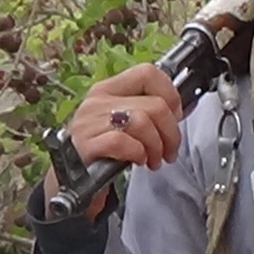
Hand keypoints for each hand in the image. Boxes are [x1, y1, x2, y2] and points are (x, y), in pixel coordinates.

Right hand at [41, 64, 183, 218]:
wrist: (73, 180)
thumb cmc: (105, 151)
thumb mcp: (125, 124)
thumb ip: (148, 111)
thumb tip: (179, 109)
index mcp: (109, 89)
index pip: (148, 73)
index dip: (171, 95)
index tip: (175, 117)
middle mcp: (97, 101)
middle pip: (154, 104)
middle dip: (171, 132)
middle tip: (169, 150)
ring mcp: (89, 122)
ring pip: (142, 122)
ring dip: (157, 146)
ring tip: (153, 159)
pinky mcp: (86, 145)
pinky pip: (123, 141)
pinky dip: (138, 153)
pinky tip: (138, 160)